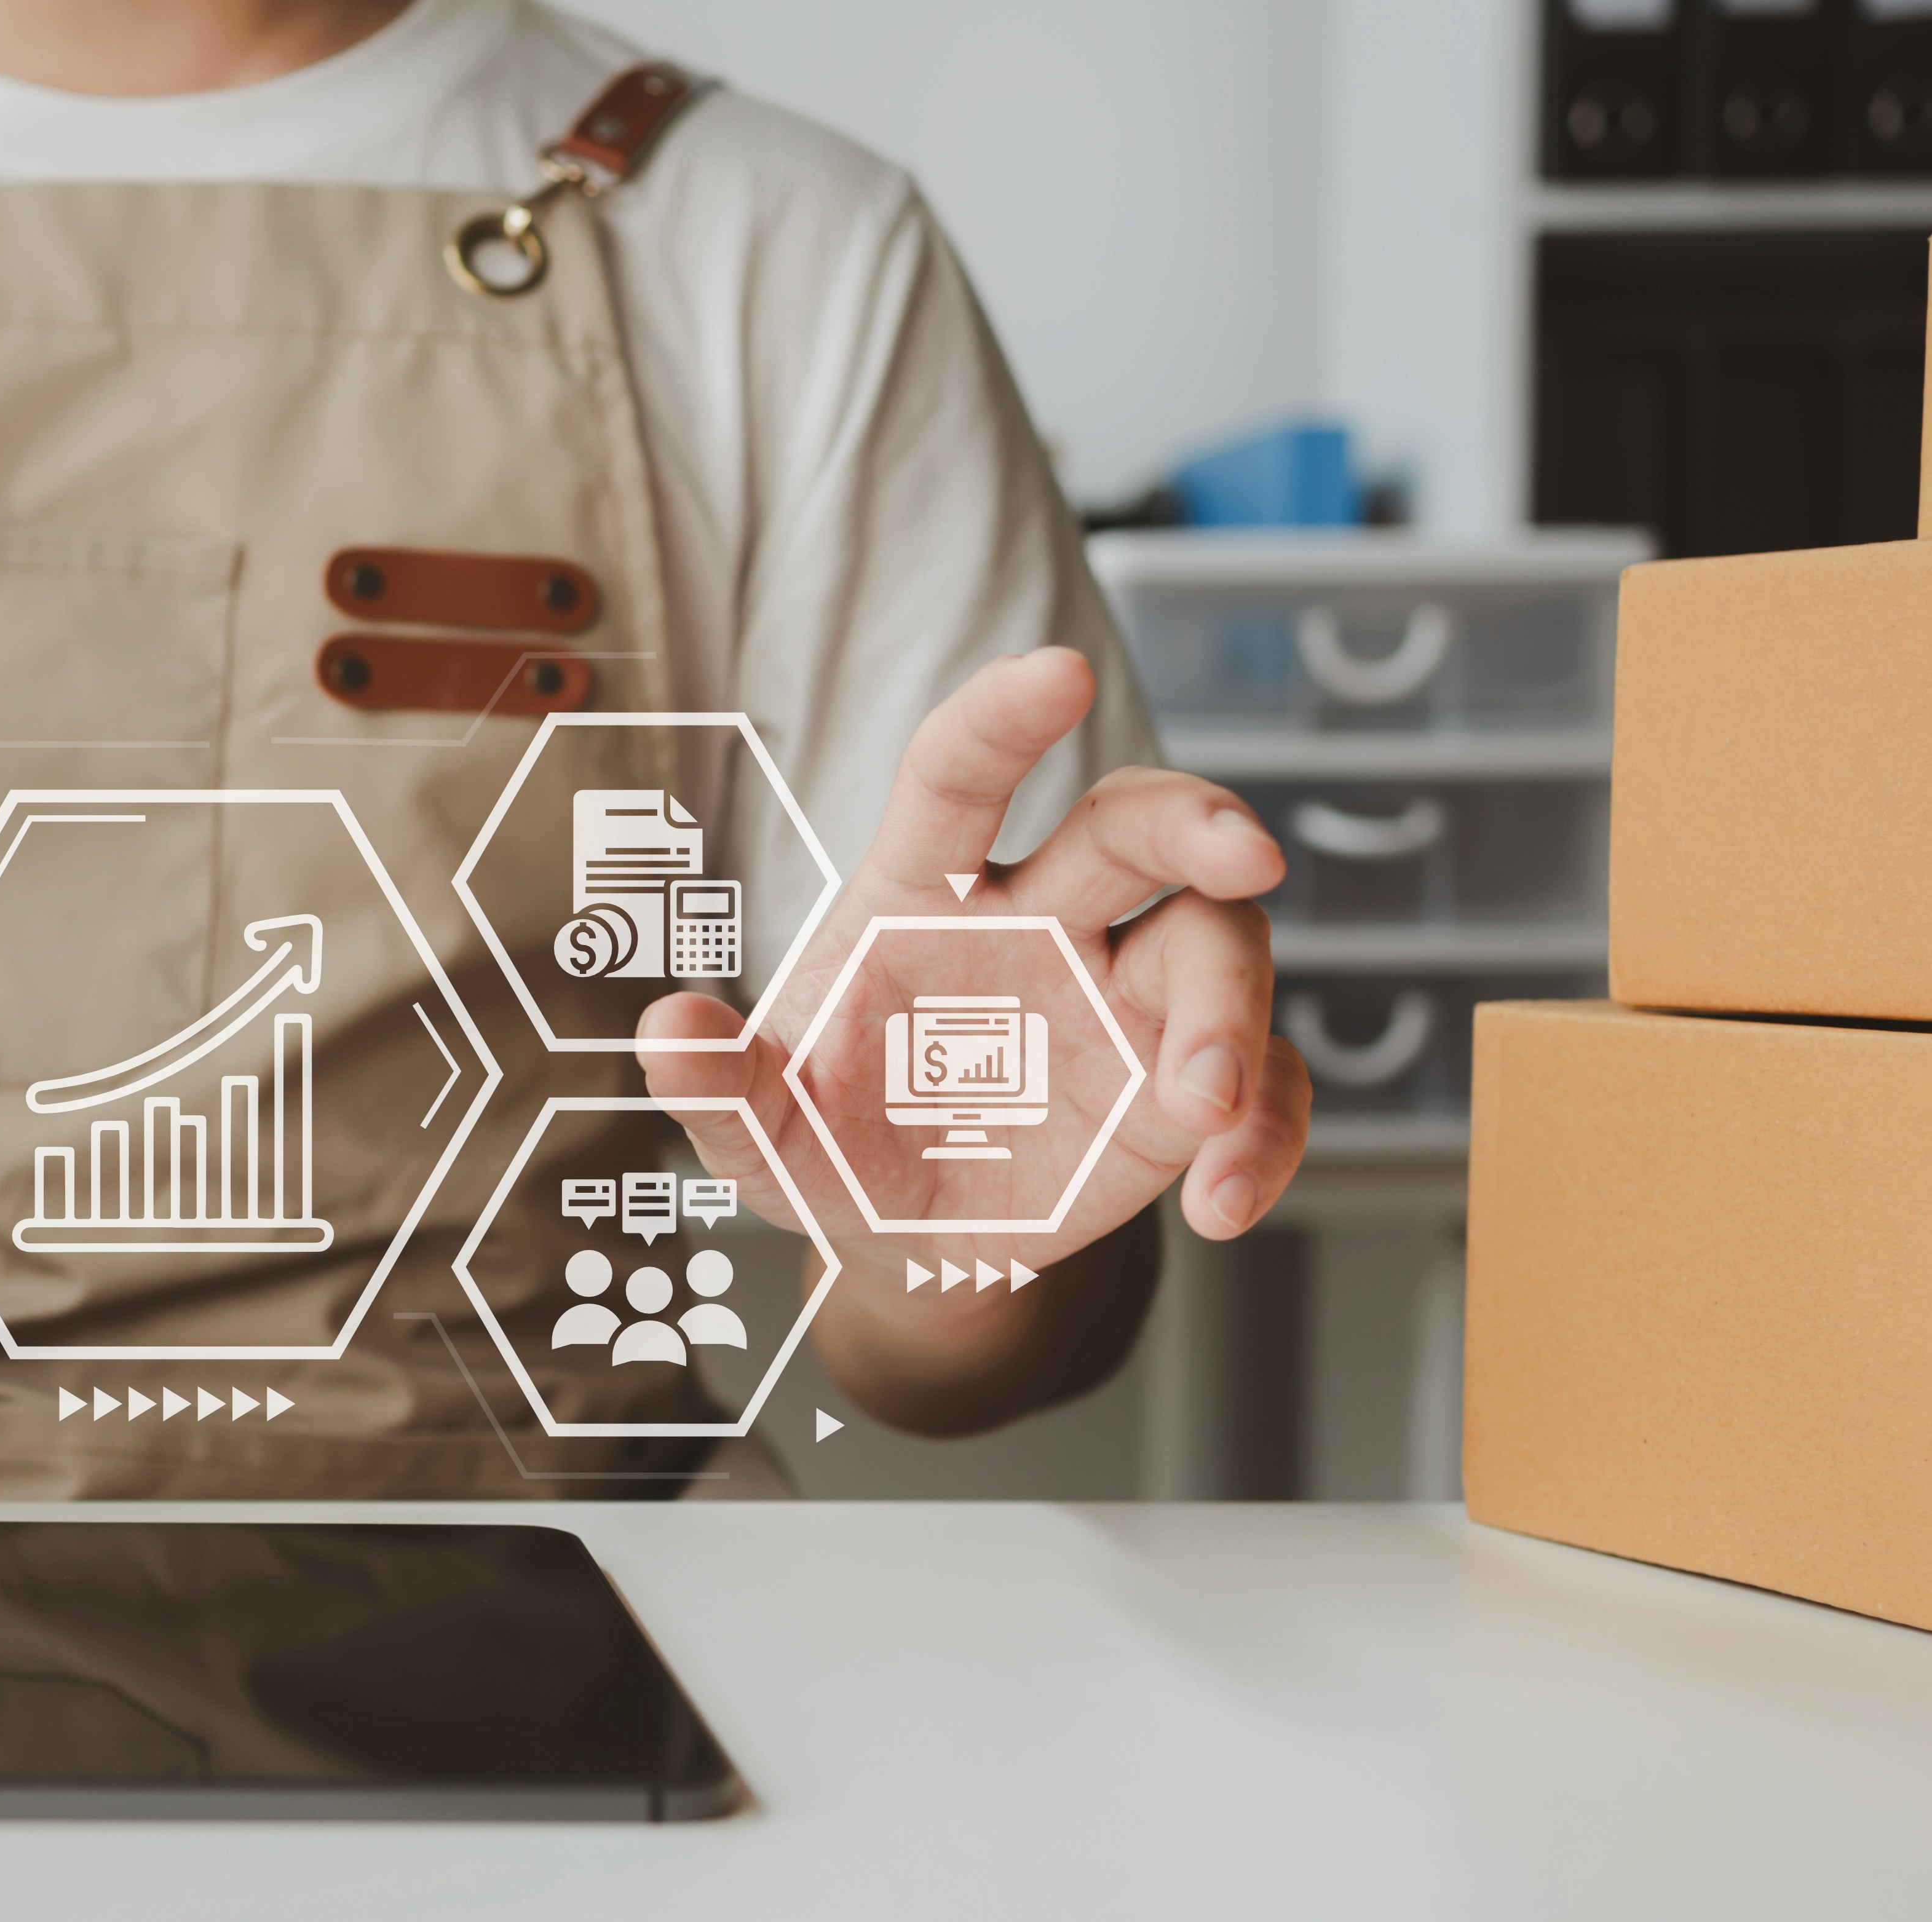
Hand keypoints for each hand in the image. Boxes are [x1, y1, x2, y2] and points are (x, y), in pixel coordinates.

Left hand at [636, 649, 1308, 1425]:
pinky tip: (1226, 1203)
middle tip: (1242, 855)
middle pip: (1133, 832)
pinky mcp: (1186, 1085)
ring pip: (1219, 947)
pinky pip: (1265, 1087)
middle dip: (1197, 823)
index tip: (1059, 672)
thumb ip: (717, 1085)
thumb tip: (666, 1030)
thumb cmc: (827, 1142)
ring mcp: (1127, 997)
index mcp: (923, 894)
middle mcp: (1042, 920)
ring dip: (1229, 1019)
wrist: (898, 1239)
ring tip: (1197, 1108)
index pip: (959, 777)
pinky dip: (1265, 1138)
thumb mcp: (760, 1133)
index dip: (1004, 719)